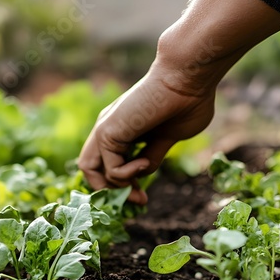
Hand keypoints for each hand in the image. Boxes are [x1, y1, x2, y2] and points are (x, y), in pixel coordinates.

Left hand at [78, 68, 215, 204]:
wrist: (188, 80)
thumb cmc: (187, 103)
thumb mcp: (168, 139)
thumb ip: (152, 155)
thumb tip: (144, 171)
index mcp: (124, 130)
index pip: (108, 164)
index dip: (123, 185)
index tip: (143, 197)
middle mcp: (110, 128)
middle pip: (92, 169)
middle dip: (112, 192)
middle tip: (139, 200)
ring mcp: (106, 129)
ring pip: (90, 170)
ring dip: (116, 188)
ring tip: (139, 188)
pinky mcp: (108, 130)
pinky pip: (109, 168)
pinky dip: (127, 175)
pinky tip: (144, 163)